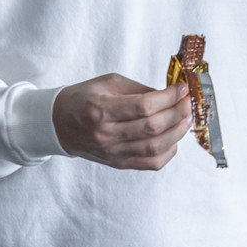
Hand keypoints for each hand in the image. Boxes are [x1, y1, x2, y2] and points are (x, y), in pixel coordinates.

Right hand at [51, 74, 192, 170]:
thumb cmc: (83, 99)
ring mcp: (113, 152)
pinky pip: (150, 163)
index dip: (168, 98)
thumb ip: (139, 89)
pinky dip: (168, 152)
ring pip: (155, 147)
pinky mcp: (118, 163)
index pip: (144, 107)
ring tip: (187, 119)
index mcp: (101, 110)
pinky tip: (174, 138)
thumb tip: (170, 94)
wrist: (57, 124)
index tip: (182, 89)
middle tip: (189, 103)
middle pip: (153, 128)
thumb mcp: (108, 83)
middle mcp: (106, 134)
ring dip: (177, 133)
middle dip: (178, 113)